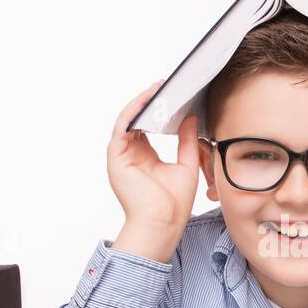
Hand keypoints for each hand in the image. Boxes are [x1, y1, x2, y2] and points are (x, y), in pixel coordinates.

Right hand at [108, 83, 200, 259]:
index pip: (149, 127)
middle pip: (137, 120)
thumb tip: (191, 117)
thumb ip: (188, 139)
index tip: (174, 96)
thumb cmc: (174, 203)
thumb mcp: (186, 163)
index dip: (160, 110)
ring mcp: (122, 155)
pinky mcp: (116, 155)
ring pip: (129, 119)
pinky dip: (133, 111)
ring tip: (158, 88)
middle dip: (151, 102)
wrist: (163, 222)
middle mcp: (132, 154)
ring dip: (142, 102)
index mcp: (146, 157)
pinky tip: (147, 100)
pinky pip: (123, 126)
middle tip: (166, 85)